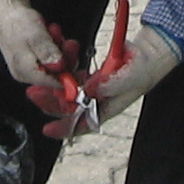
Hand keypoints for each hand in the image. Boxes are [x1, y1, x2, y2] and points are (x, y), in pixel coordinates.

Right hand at [0, 0, 71, 89]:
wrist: (5, 10)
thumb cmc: (16, 22)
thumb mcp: (35, 36)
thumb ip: (48, 52)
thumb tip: (60, 67)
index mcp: (26, 72)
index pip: (52, 84)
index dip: (69, 79)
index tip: (81, 70)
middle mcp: (28, 73)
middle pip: (56, 74)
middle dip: (65, 57)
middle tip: (69, 42)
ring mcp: (31, 65)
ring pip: (55, 63)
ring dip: (60, 47)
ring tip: (55, 32)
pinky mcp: (34, 57)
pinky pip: (51, 56)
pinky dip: (54, 44)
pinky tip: (50, 32)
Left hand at [30, 0, 183, 139]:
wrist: (150, 53)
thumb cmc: (143, 71)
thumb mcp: (127, 79)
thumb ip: (108, 85)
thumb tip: (88, 90)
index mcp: (105, 109)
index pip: (82, 124)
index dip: (64, 129)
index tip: (47, 129)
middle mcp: (97, 101)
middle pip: (69, 107)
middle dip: (51, 102)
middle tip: (34, 93)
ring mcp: (94, 88)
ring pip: (69, 91)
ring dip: (54, 86)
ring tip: (40, 80)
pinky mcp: (93, 75)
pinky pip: (75, 75)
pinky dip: (66, 71)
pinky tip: (57, 66)